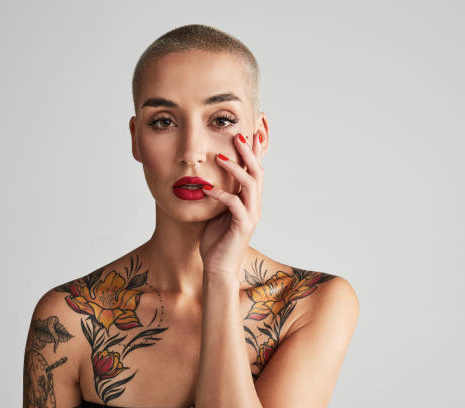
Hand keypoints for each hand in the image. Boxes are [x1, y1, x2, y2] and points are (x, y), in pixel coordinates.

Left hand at [199, 132, 263, 281]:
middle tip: (237, 136)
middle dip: (249, 153)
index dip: (254, 152)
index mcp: (249, 201)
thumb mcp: (217, 212)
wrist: (218, 268)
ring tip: (221, 158)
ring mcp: (250, 216)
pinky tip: (206, 188)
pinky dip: (220, 194)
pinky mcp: (242, 226)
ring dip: (236, 169)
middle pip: (258, 173)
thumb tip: (209, 177)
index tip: (249, 133)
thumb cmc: (216, 241)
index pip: (255, 171)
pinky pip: (234, 204)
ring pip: (251, 185)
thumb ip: (219, 195)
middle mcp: (254, 206)